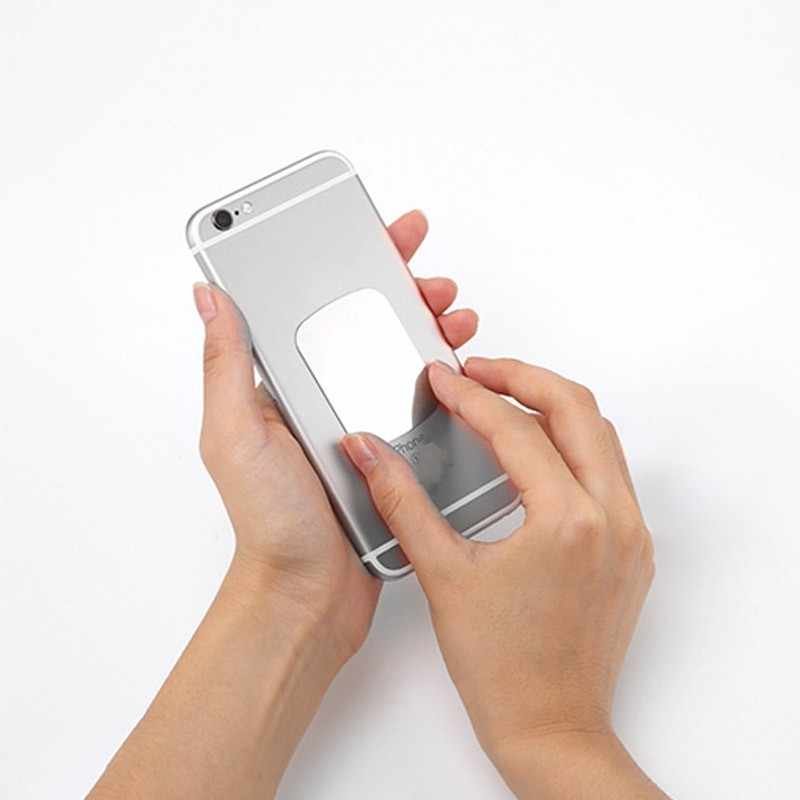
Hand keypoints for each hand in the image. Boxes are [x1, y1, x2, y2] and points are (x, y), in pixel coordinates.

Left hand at [192, 210, 477, 662]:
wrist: (311, 591)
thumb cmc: (271, 520)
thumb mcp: (236, 435)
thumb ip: (227, 366)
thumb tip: (209, 295)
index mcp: (287, 384)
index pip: (318, 306)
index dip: (351, 263)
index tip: (383, 234)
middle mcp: (324, 395)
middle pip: (368, 324)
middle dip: (404, 289)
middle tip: (432, 279)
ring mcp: (363, 421)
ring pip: (402, 357)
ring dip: (430, 327)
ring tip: (454, 317)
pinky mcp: (393, 449)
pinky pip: (423, 402)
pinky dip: (444, 379)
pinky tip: (460, 370)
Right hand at [342, 358, 664, 797]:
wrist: (550, 727)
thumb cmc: (502, 668)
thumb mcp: (442, 573)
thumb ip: (400, 500)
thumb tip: (367, 452)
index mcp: (567, 521)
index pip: (515, 428)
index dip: (470, 395)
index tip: (442, 380)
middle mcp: (612, 518)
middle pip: (576, 408)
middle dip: (523, 376)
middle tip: (478, 371)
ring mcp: (629, 532)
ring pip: (601, 433)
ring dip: (553, 405)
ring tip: (503, 397)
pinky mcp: (632, 547)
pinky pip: (610, 469)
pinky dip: (573, 442)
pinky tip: (535, 450)